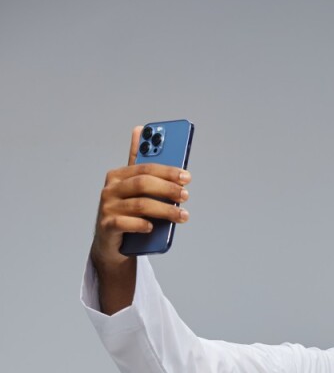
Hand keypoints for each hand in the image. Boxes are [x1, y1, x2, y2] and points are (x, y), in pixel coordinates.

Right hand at [90, 125, 191, 270]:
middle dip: (167, 189)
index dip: (167, 171)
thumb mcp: (133, 189)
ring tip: (182, 216)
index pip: (145, 168)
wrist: (110, 243)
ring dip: (164, 210)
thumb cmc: (126, 213)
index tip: (186, 176)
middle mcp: (110, 189)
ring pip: (139, 205)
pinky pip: (125, 224)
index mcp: (118, 175)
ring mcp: (107, 208)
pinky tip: (153, 227)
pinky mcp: (107, 227)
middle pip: (142, 184)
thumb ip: (140, 165)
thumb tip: (140, 129)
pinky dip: (141, 225)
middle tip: (185, 195)